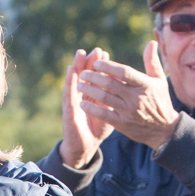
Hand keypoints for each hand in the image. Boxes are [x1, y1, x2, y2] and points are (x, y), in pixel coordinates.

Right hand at [59, 49, 114, 168]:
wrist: (85, 145)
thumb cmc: (98, 128)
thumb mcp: (110, 111)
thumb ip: (117, 97)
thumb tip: (126, 84)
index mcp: (94, 94)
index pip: (97, 76)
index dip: (100, 65)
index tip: (105, 53)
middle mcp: (83, 94)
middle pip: (86, 74)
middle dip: (90, 61)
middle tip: (96, 50)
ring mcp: (74, 100)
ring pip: (75, 79)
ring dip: (77, 66)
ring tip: (80, 53)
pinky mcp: (68, 109)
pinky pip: (69, 93)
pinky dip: (69, 81)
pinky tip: (70, 71)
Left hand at [74, 41, 181, 150]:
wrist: (164, 130)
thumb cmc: (160, 101)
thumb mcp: (159, 81)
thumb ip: (152, 61)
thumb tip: (151, 42)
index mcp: (145, 84)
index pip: (124, 72)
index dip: (108, 66)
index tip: (96, 63)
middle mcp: (136, 98)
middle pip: (110, 84)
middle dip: (93, 77)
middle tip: (83, 73)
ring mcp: (129, 112)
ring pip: (104, 98)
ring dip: (89, 90)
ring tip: (79, 85)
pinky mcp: (123, 124)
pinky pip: (103, 114)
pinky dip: (91, 108)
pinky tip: (82, 103)